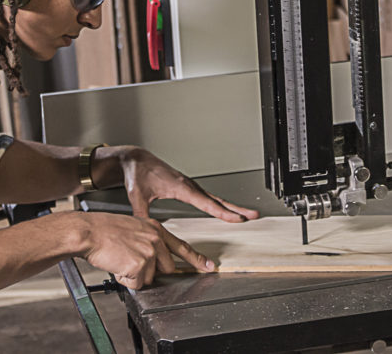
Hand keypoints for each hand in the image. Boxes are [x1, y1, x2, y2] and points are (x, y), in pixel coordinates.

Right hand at [72, 211, 213, 288]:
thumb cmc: (104, 230)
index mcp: (155, 229)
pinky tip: (116, 264)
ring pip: (149, 278)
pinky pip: (136, 283)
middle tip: (130, 260)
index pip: (181, 247)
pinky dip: (125, 279)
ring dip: (134, 275)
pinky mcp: (140, 264)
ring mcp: (150, 252)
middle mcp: (156, 239)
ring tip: (119, 259)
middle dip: (150, 271)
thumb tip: (152, 260)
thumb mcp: (133, 228)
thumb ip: (148, 242)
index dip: (197, 259)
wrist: (89, 231)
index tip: (209, 266)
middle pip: (167, 268)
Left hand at [115, 147, 260, 222]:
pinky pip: (208, 197)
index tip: (237, 219)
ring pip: (215, 198)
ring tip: (247, 214)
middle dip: (236, 208)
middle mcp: (189, 185)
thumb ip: (142, 215)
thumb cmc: (139, 174)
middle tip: (254, 215)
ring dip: (232, 206)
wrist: (137, 160)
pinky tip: (225, 210)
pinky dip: (220, 204)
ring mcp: (190, 185)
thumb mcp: (138, 196)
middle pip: (217, 199)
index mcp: (180, 187)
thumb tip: (145, 231)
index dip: (222, 212)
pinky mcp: (187, 187)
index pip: (206, 203)